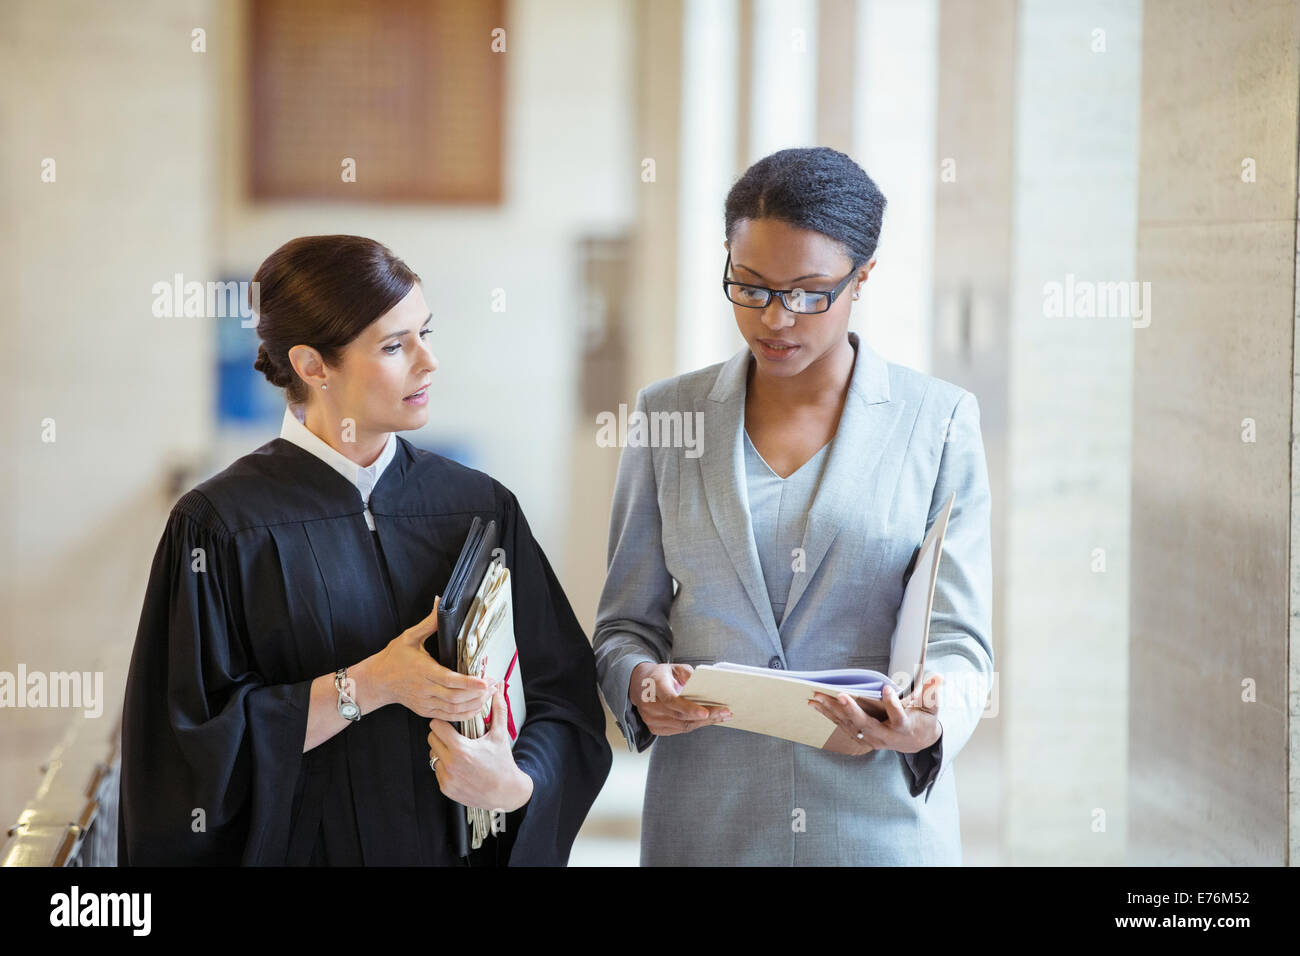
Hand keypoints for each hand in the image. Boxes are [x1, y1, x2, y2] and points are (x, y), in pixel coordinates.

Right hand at [370, 596, 492, 719]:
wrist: (377, 681)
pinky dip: (464, 714)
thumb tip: (440, 602)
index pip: (449, 680)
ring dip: (474, 705)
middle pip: (455, 697)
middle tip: (495, 684)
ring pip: (454, 710)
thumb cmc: (393, 658)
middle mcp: (425, 689)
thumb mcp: (409, 637)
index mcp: (424, 671)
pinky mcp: (425, 710)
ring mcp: (425, 702)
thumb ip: (428, 623)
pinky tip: (476, 707)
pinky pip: (448, 716)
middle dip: (478, 694)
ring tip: (490, 695)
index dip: (469, 683)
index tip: (485, 681)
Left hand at [428, 685, 533, 810]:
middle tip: (454, 736)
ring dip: (441, 751)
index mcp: (461, 749)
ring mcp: (447, 778)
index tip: (450, 723)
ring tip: (457, 751)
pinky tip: (459, 766)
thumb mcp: (500, 735)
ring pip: (432, 755)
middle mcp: (451, 765)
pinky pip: (437, 770)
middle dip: (441, 735)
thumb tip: (499, 690)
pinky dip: (444, 766)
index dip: (443, 722)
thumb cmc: (502, 764)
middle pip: (431, 739)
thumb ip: (498, 709)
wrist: (506, 793)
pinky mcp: (446, 788)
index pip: (436, 727)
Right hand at [628, 661, 731, 735]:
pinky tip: (708, 720)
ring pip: (682, 726)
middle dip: (706, 715)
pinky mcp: (654, 728)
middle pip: (681, 715)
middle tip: (725, 712)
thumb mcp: (675, 667)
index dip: (689, 708)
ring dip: (704, 722)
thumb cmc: (661, 675)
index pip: (671, 700)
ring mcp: (650, 719)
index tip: (706, 712)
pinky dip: (695, 725)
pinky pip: (679, 730)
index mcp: (654, 686)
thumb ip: (689, 675)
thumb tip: (705, 687)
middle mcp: (649, 705)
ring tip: (722, 716)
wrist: (639, 684)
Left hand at [808, 674, 943, 756]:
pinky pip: (842, 725)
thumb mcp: (931, 707)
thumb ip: (932, 692)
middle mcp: (885, 736)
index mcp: (903, 727)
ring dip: (832, 710)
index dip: (893, 704)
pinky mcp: (861, 736)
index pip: (898, 716)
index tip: (886, 689)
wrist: (916, 742)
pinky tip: (815, 703)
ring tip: (817, 695)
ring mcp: (871, 738)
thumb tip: (938, 677)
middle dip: (852, 710)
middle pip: (867, 725)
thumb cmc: (922, 719)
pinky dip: (828, 714)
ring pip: (849, 725)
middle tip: (840, 694)